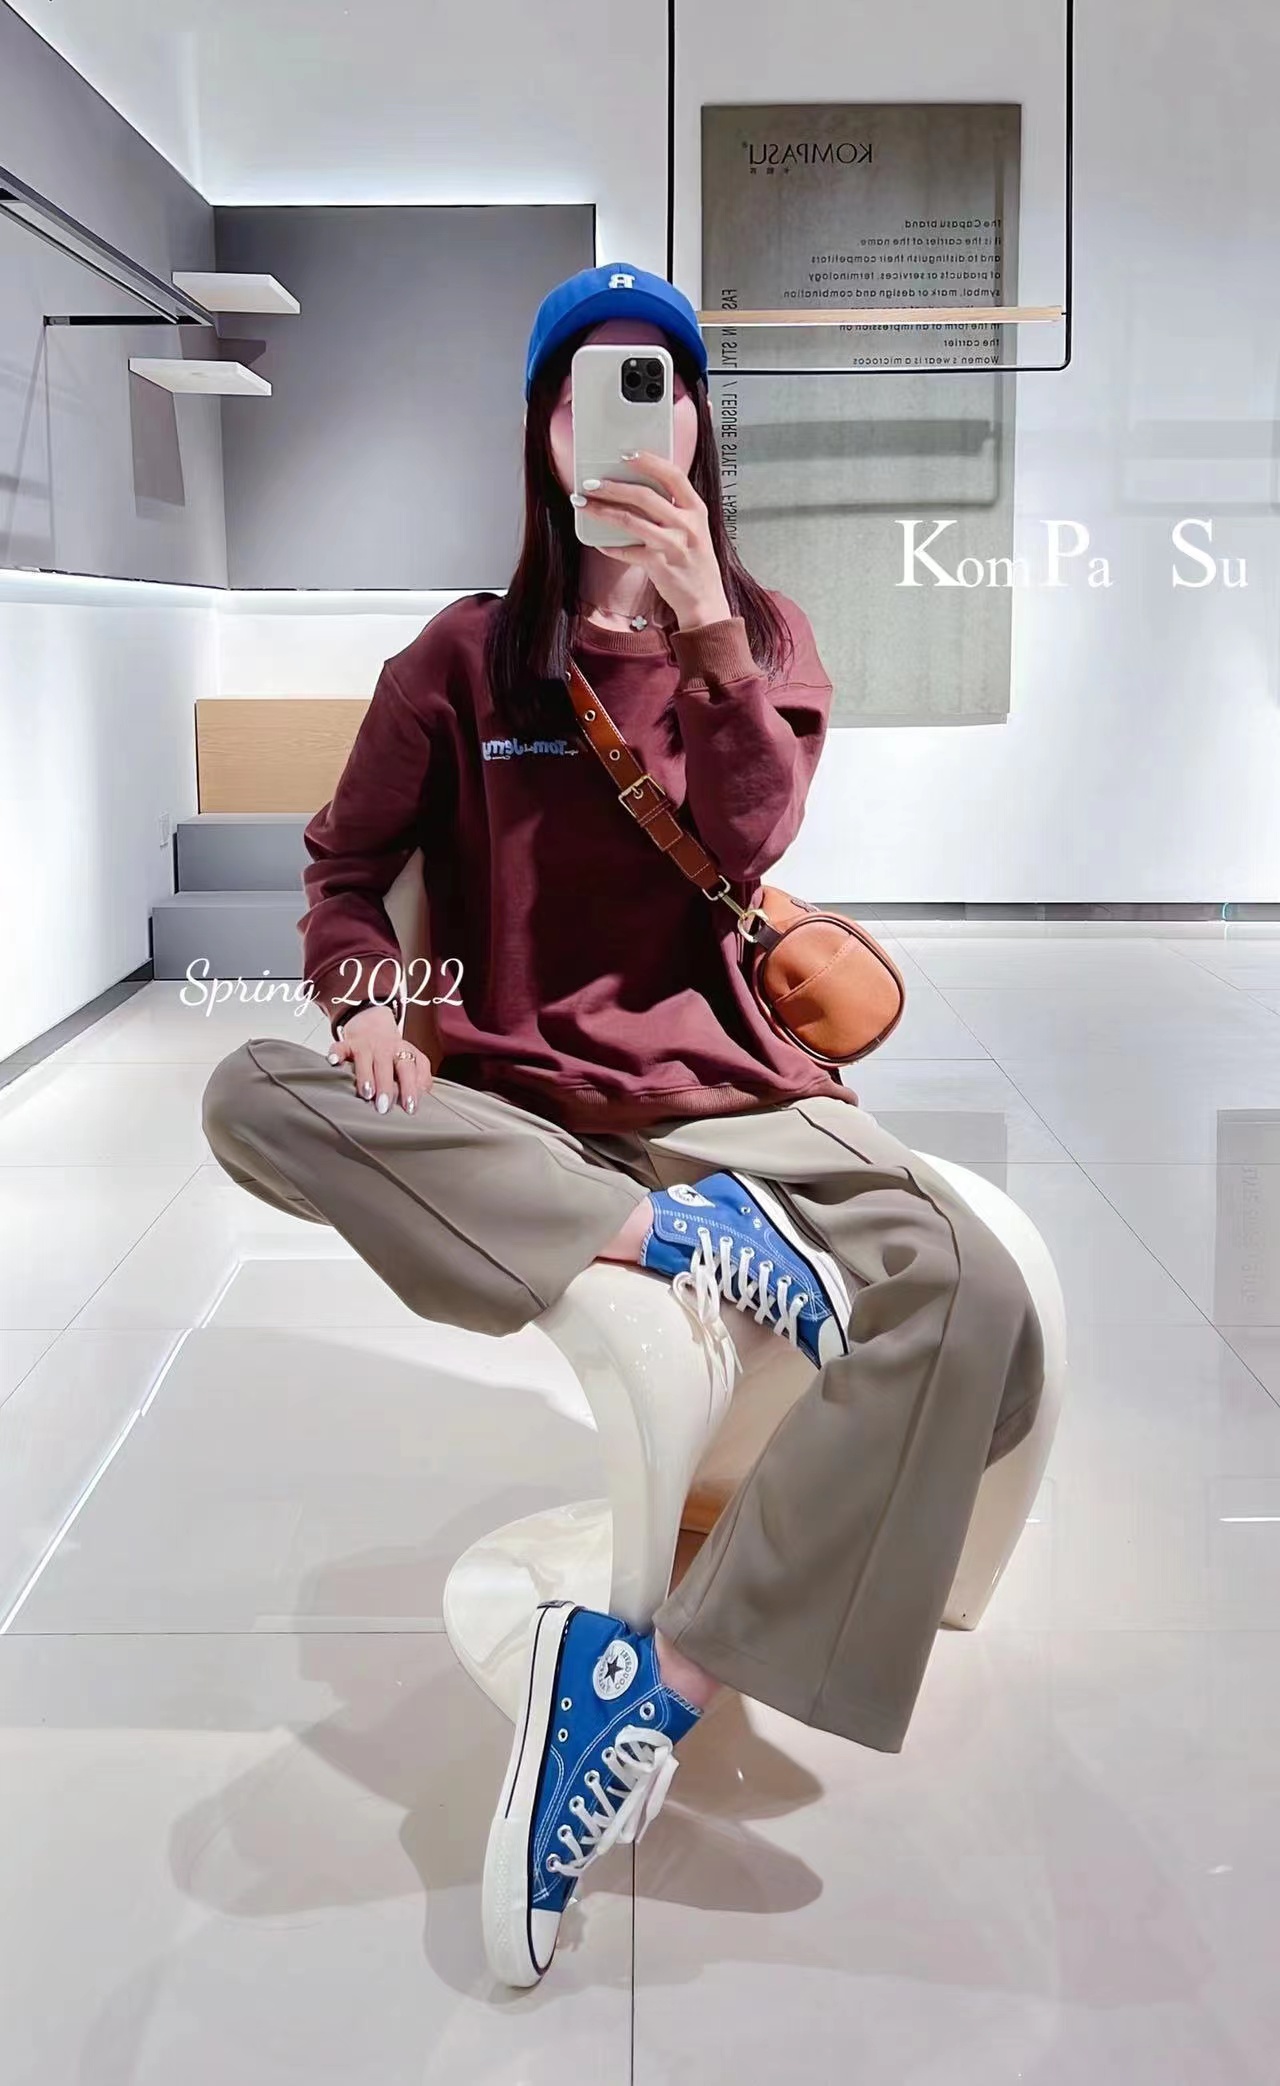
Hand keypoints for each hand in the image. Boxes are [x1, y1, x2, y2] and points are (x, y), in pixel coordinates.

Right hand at [327, 1004, 432, 1113]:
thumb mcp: (411, 1059)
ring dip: (365, 1076)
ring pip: (365, 1059)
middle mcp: (386, 1048)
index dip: (411, 1088)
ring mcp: (366, 1045)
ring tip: (366, 1094)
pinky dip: (336, 1053)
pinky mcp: (347, 1043)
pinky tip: (333, 1062)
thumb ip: (420, 1076)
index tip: (411, 1108)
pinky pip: (340, 1047)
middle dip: (387, 1087)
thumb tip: (424, 1096)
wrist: (373, 1024)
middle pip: (388, 1066)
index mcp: (404, 1052)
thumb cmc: (393, 1052)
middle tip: (385, 1107)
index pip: (410, 1069)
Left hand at [580, 449, 732, 630]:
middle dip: (612, 486)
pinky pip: (626, 550)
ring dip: (602, 510)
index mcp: (696, 509)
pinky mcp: (658, 565)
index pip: (672, 475)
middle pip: (644, 496)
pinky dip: (609, 546)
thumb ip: (674, 509)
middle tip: (590, 483)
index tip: (625, 455)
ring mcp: (672, 545)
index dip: (648, 462)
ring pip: (629, 520)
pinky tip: (598, 542)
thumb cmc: (695, 561)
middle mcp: (686, 524)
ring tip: (583, 504)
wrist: (705, 599)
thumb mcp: (694, 528)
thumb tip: (637, 490)